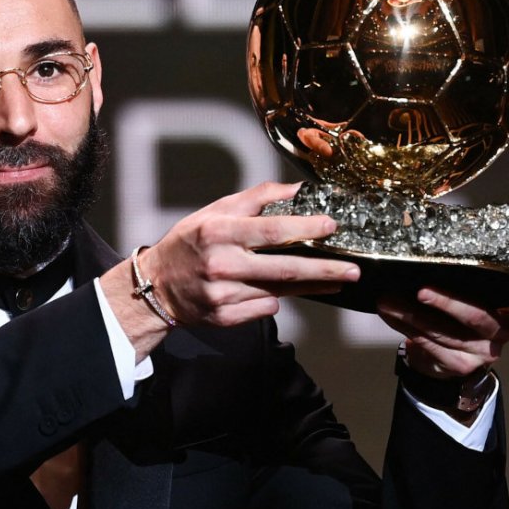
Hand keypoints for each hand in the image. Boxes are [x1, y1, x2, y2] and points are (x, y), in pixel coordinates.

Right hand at [139, 182, 360, 326]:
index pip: (269, 230)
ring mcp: (223, 295)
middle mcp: (221, 265)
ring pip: (278, 291)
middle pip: (283, 269)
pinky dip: (273, 299)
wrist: (156, 286)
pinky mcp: (224, 317)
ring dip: (308, 286)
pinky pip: (264, 308)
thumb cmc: (189, 243)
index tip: (330, 226)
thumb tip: (295, 190)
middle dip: (323, 270)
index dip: (303, 228)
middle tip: (353, 271)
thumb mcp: (214, 211)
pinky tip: (273, 291)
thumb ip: (255, 199)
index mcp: (219, 232)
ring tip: (333, 279)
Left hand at [377, 288, 508, 378]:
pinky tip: (389, 314)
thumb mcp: (468, 297)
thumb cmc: (457, 315)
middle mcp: (501, 332)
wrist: (446, 356)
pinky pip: (429, 345)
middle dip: (446, 302)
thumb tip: (425, 260)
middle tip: (420, 290)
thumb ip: (464, 284)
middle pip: (475, 316)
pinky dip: (404, 327)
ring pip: (444, 332)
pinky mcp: (460, 366)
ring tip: (388, 300)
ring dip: (411, 314)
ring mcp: (482, 353)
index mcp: (507, 307)